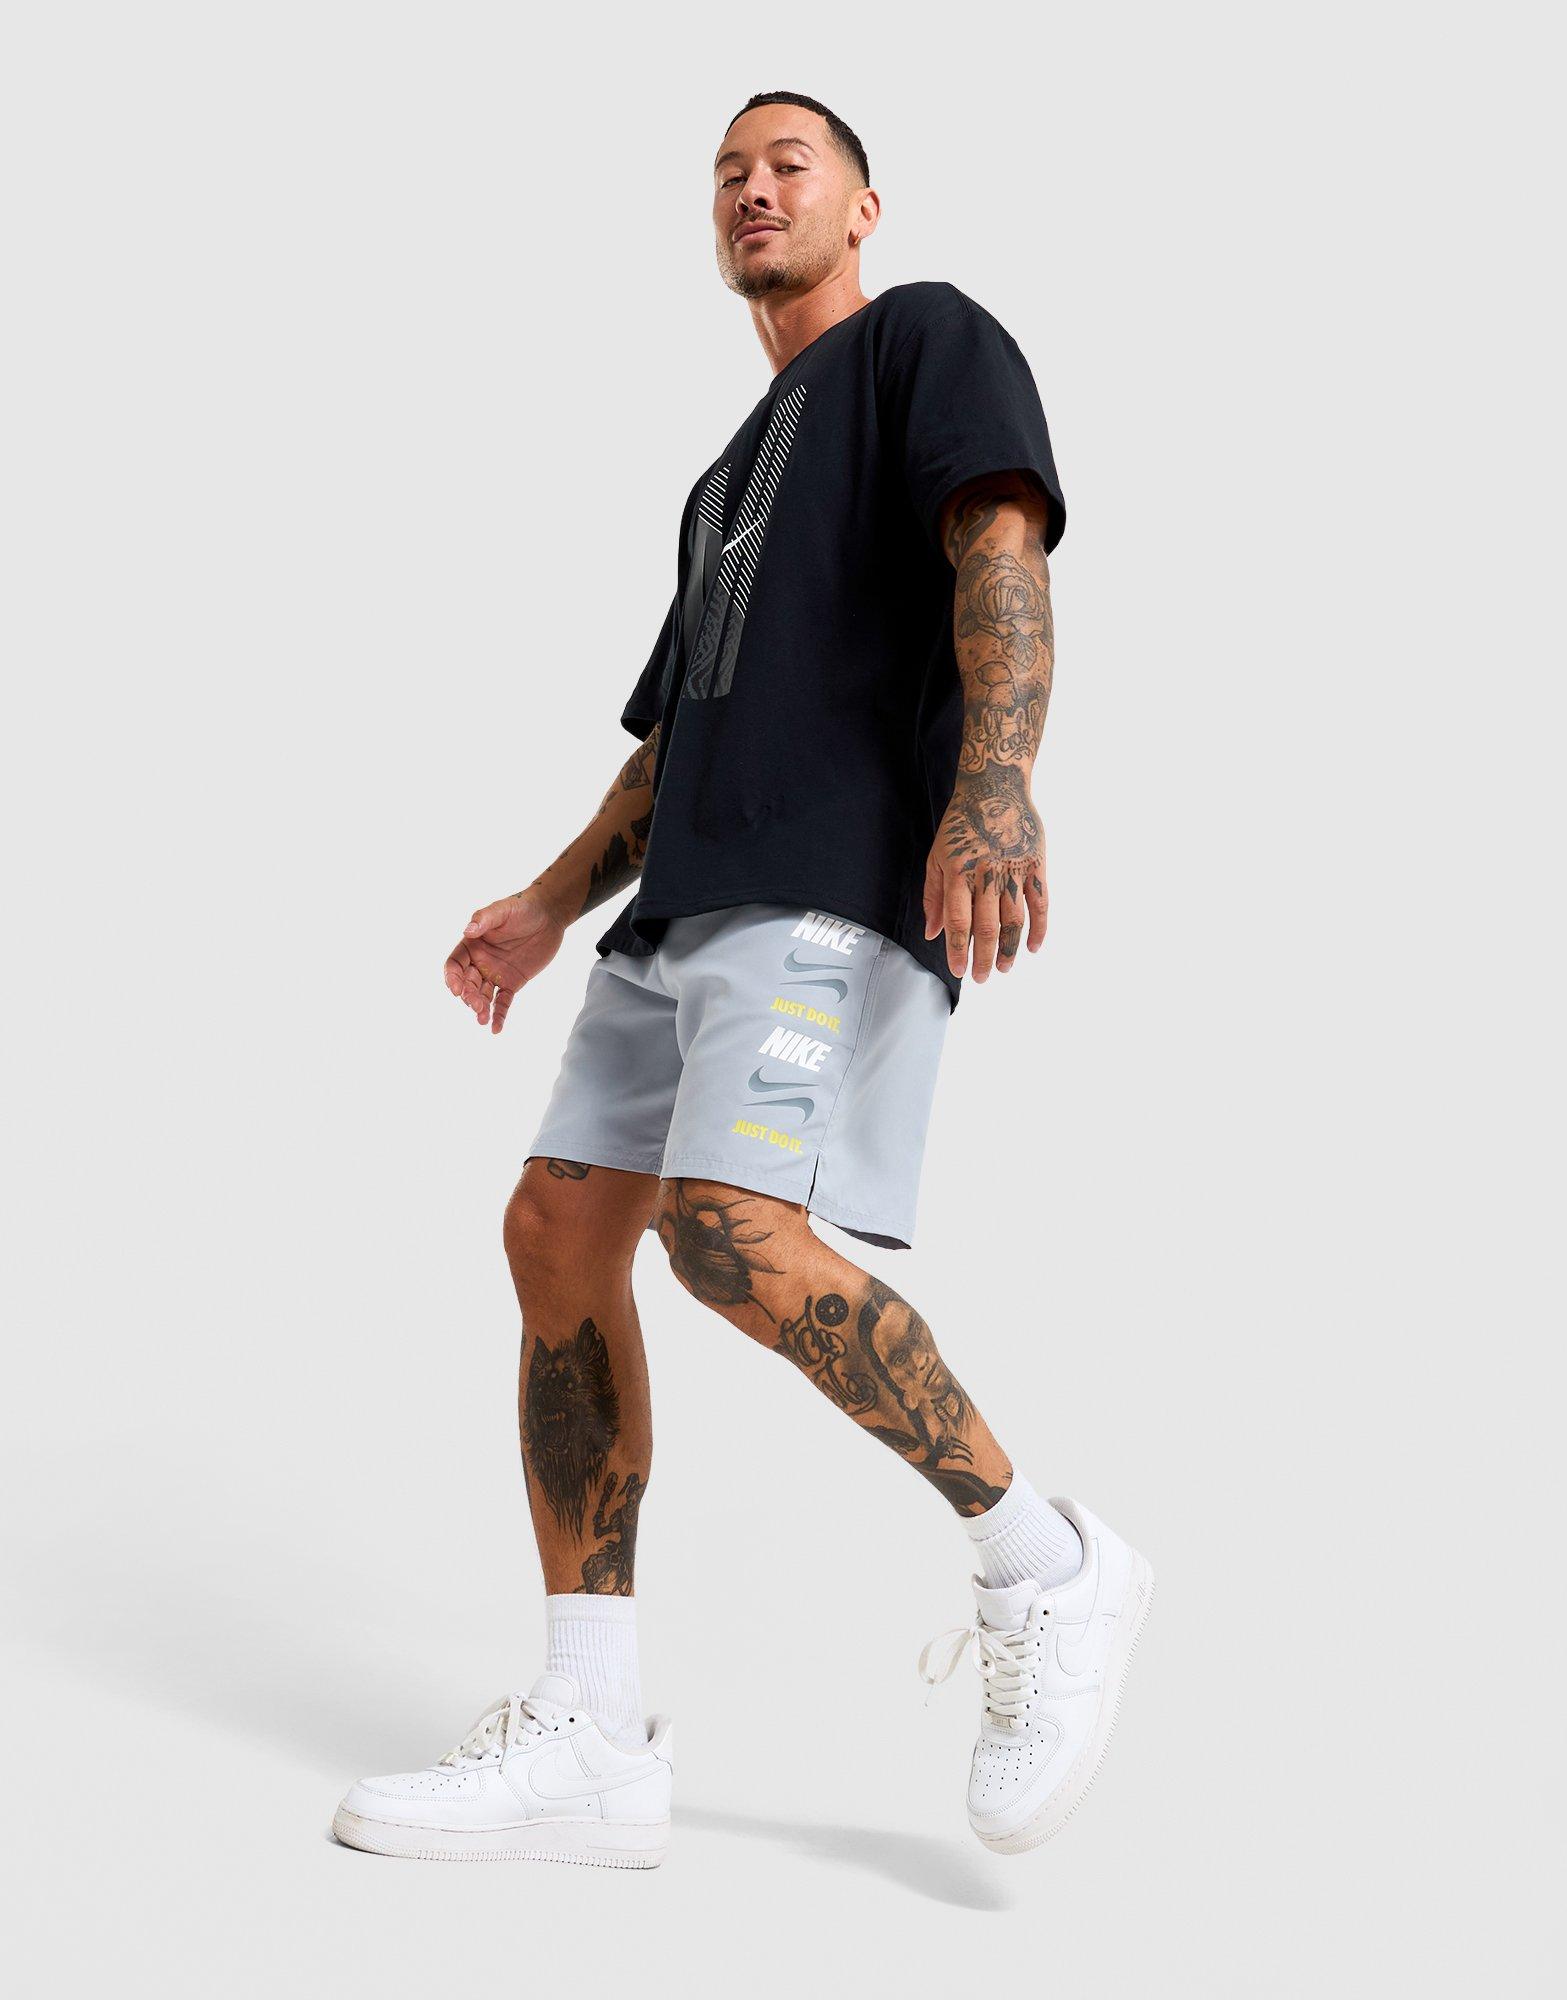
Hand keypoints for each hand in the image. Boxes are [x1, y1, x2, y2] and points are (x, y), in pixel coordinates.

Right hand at [444, 889, 565, 1033]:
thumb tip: (467, 930)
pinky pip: (502, 1002)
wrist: (548, 917)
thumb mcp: (502, 910)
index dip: (452, 978)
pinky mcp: (512, 983)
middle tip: (476, 1005)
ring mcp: (495, 974)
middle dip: (468, 996)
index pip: (454, 965)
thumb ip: (484, 919)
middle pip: (466, 984)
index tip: (456, 989)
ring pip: (482, 995)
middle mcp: (479, 962)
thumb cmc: (522, 908)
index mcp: (471, 945)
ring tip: (482, 1020)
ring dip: (480, 1008)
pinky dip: (499, 1015)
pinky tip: (495, 1029)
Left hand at [923, 766, 1047, 982]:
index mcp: (958, 872)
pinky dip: (1039, 928)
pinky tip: (1032, 947)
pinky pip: (1040, 903)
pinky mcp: (1036, 864)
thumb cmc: (960, 826)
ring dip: (1010, 949)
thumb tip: (932, 933)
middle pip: (987, 927)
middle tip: (983, 978)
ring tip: (1005, 968)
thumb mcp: (937, 857)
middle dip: (985, 958)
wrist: (995, 789)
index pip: (959, 921)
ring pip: (1015, 920)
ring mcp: (1014, 869)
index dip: (959, 950)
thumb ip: (933, 896)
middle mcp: (987, 873)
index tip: (959, 971)